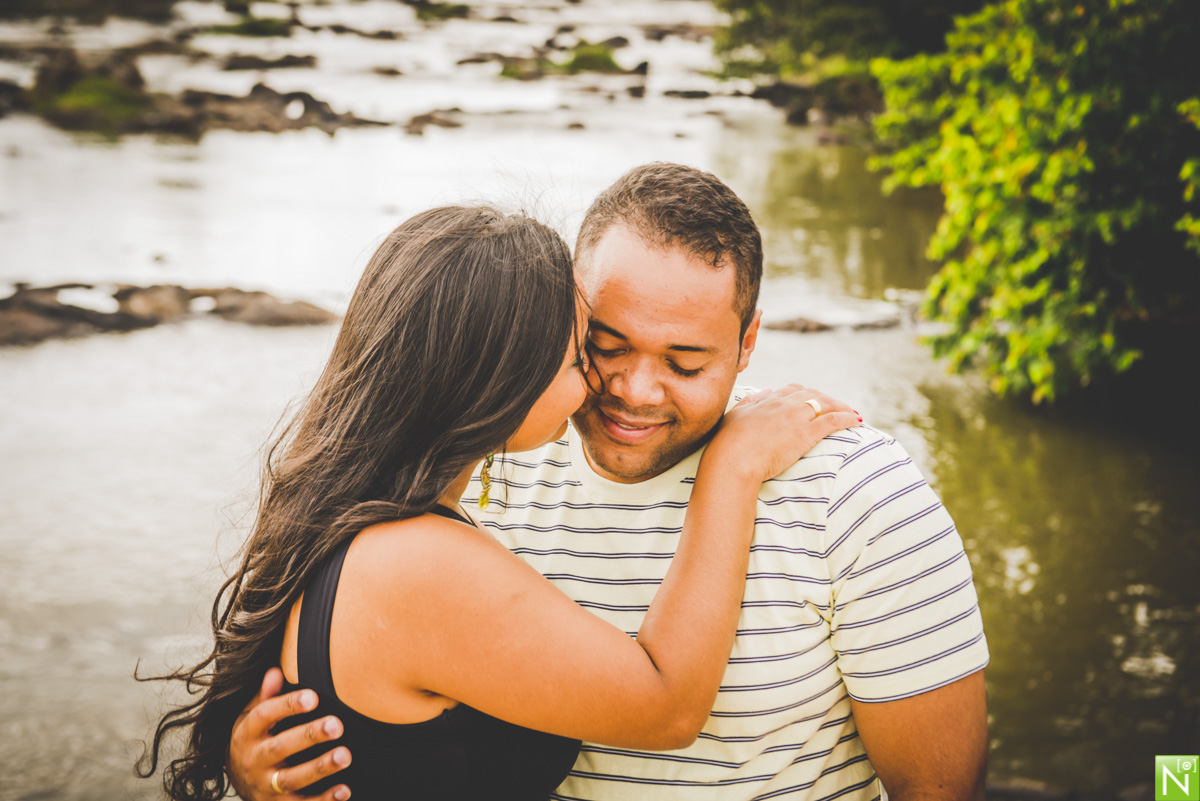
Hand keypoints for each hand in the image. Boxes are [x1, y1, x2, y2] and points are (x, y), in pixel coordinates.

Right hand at [228, 668, 351, 800]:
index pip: (264, 716)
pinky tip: (345, 790)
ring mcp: (265, 785)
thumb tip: (276, 670)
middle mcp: (254, 760)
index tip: (314, 696)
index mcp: (247, 733)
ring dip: (320, 768)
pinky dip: (323, 800)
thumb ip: (266, 696)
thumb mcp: (251, 716)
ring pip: (292, 778)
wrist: (236, 781)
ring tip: (345, 755)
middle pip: (280, 748)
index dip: (288, 705)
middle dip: (309, 736)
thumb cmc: (255, 738)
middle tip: (337, 725)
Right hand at [708, 384, 860, 482]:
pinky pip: (833, 421)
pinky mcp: (806, 433)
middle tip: (837, 408)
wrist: (733, 458)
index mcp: (768, 400)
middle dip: (827, 400)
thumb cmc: (728, 442)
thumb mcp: (736, 414)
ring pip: (826, 404)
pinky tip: (856, 421)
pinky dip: (847, 419)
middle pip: (813, 394)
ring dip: (841, 407)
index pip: (793, 390)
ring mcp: (797, 417)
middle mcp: (785, 404)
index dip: (806, 394)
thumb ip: (751, 401)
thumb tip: (764, 391)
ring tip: (851, 414)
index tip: (813, 400)